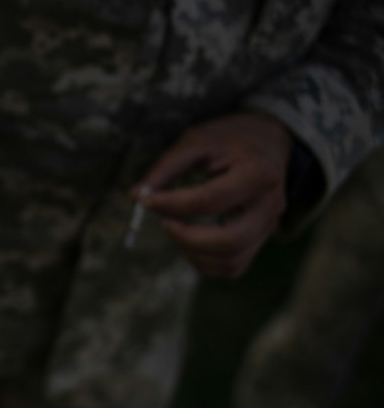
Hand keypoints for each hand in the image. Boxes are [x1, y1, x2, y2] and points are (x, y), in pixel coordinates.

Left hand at [133, 113, 292, 277]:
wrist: (269, 142)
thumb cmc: (230, 140)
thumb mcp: (198, 140)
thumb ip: (167, 167)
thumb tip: (137, 195)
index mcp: (260, 173)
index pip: (210, 200)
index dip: (172, 203)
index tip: (145, 200)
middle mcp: (271, 205)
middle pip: (228, 241)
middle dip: (185, 237)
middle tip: (162, 220)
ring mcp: (269, 227)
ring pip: (230, 262)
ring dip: (191, 251)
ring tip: (174, 225)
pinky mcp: (261, 240)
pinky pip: (231, 267)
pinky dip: (203, 261)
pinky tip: (188, 238)